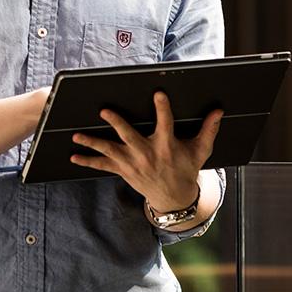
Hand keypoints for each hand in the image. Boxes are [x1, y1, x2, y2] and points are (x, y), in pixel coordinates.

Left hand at [70, 91, 222, 211]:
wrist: (174, 197)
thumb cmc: (186, 169)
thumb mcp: (200, 151)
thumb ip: (208, 129)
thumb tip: (218, 110)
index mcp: (166, 146)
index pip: (165, 123)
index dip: (162, 108)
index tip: (158, 93)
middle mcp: (147, 154)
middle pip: (129, 136)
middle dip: (117, 123)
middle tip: (105, 111)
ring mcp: (133, 164)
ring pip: (110, 151)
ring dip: (93, 143)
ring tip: (76, 135)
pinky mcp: (124, 171)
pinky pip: (103, 166)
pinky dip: (88, 162)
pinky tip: (73, 157)